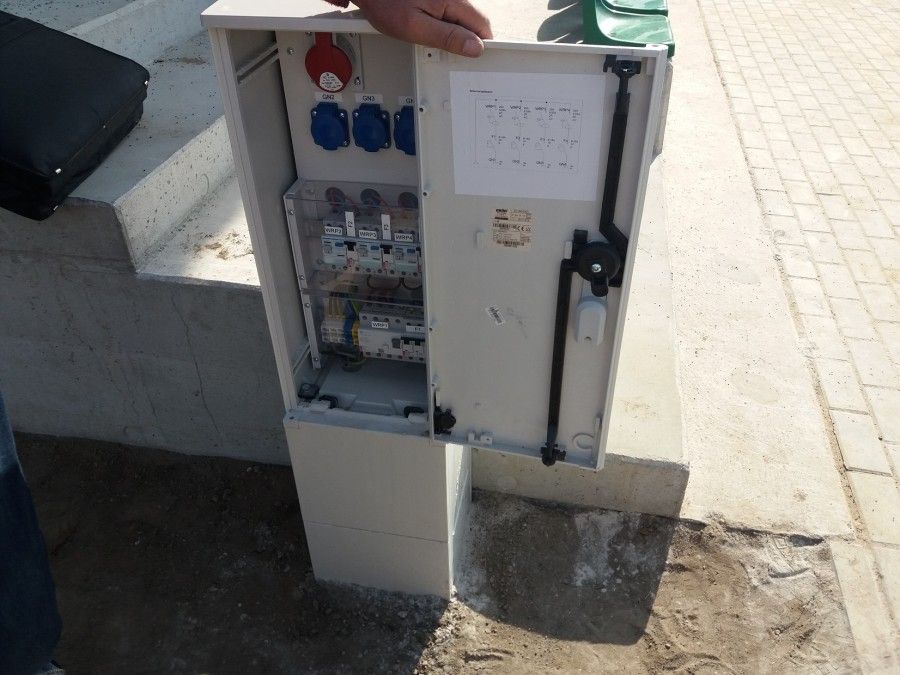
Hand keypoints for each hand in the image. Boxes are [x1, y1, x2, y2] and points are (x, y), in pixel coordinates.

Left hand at [353, 0, 491, 57]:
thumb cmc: (386, 4)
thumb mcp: (416, 28)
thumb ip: (447, 37)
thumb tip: (474, 47)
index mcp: (453, 0)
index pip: (482, 26)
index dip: (478, 45)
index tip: (469, 57)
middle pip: (474, 23)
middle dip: (463, 40)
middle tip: (443, 49)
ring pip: (461, 20)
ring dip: (451, 33)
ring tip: (430, 36)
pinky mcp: (438, 0)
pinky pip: (449, 15)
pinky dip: (442, 25)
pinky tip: (427, 27)